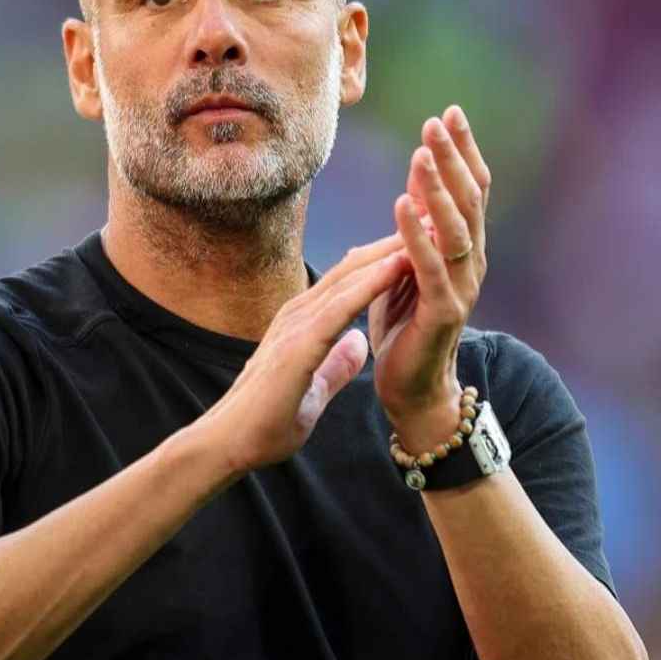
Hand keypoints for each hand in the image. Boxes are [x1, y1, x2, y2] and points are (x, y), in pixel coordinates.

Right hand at [196, 235, 412, 475]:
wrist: (229, 445)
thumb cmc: (265, 423)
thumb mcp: (314, 389)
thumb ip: (336, 364)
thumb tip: (359, 342)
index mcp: (304, 324)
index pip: (351, 281)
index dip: (385, 259)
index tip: (420, 241)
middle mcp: (299, 315)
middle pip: (353, 269)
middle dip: (393, 243)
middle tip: (432, 214)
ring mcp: (296, 326)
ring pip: (349, 278)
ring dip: (389, 252)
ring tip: (424, 227)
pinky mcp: (298, 346)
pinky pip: (341, 308)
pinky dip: (371, 284)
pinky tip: (397, 265)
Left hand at [369, 105, 491, 447]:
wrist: (409, 388)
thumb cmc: (405, 326)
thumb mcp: (407, 264)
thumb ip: (417, 225)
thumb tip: (418, 176)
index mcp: (464, 249)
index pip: (470, 190)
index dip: (462, 151)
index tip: (449, 112)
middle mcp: (471, 263)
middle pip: (470, 200)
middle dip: (454, 158)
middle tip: (439, 120)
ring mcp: (461, 287)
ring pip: (457, 229)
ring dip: (440, 189)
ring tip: (422, 154)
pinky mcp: (443, 312)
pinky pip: (430, 265)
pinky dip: (415, 232)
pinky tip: (401, 204)